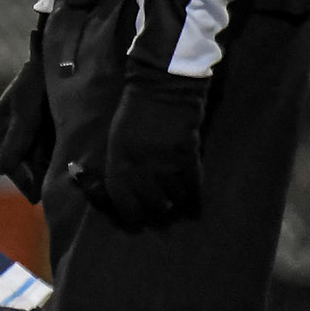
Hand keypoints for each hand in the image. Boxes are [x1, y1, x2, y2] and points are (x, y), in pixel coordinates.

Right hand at [0, 20, 52, 202]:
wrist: (71, 49)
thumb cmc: (42, 75)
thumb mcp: (27, 108)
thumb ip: (16, 138)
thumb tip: (0, 171)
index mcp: (4, 118)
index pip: (7, 157)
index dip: (20, 177)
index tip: (34, 195)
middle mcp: (16, 122)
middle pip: (22, 158)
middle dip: (34, 175)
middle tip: (48, 194)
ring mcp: (36, 121)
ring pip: (38, 154)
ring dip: (47, 167)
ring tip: (60, 182)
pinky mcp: (54, 120)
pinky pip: (52, 145)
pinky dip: (58, 156)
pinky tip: (69, 164)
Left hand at [74, 61, 209, 231]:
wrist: (162, 87)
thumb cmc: (132, 112)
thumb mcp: (115, 140)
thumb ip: (118, 165)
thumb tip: (120, 190)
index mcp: (119, 161)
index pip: (123, 199)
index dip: (129, 215)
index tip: (135, 223)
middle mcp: (142, 166)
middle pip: (151, 202)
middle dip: (154, 214)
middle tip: (158, 219)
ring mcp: (167, 161)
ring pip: (173, 197)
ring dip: (174, 207)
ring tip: (174, 210)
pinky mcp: (189, 154)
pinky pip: (193, 184)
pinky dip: (194, 199)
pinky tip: (194, 209)